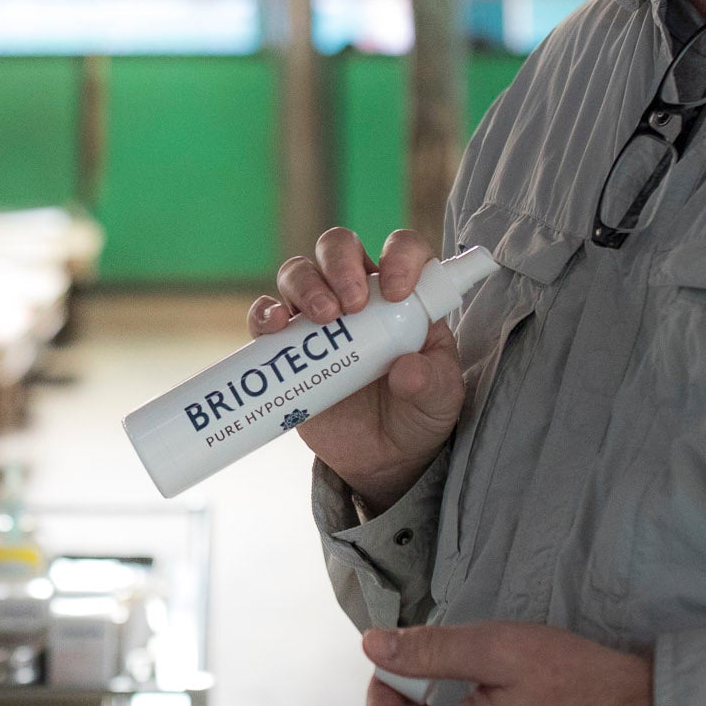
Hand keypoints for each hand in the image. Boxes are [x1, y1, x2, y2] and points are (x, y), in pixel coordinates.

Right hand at [249, 227, 466, 512]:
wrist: (381, 458)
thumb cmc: (417, 414)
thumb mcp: (440, 401)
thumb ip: (431, 382)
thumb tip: (406, 370)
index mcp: (403, 295)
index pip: (402, 248)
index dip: (399, 256)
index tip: (397, 290)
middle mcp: (358, 295)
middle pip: (339, 247)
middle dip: (340, 263)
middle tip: (351, 303)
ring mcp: (317, 317)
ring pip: (299, 272)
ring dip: (306, 285)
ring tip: (324, 318)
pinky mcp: (286, 346)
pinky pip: (265, 315)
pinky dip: (265, 313)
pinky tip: (276, 326)